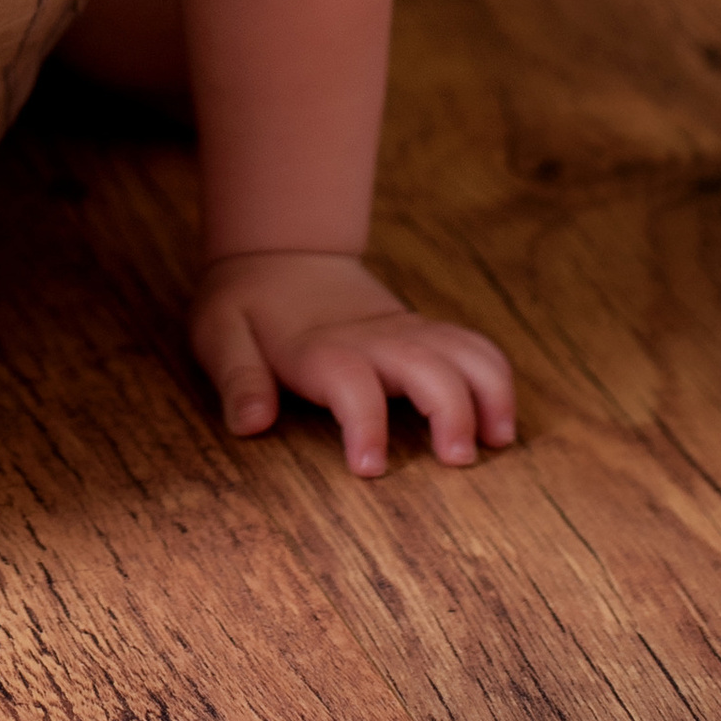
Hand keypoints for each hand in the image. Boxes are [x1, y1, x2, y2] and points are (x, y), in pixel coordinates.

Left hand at [192, 250, 515, 477]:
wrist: (280, 252)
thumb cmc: (247, 305)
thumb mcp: (220, 334)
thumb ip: (237, 378)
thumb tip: (250, 423)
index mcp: (320, 347)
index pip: (351, 382)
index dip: (365, 424)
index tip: (370, 469)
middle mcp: (373, 338)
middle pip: (427, 365)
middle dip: (451, 409)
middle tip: (458, 461)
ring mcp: (405, 332)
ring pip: (464, 350)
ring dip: (490, 391)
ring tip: (498, 442)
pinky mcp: (424, 333)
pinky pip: (473, 347)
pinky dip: (496, 379)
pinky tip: (500, 423)